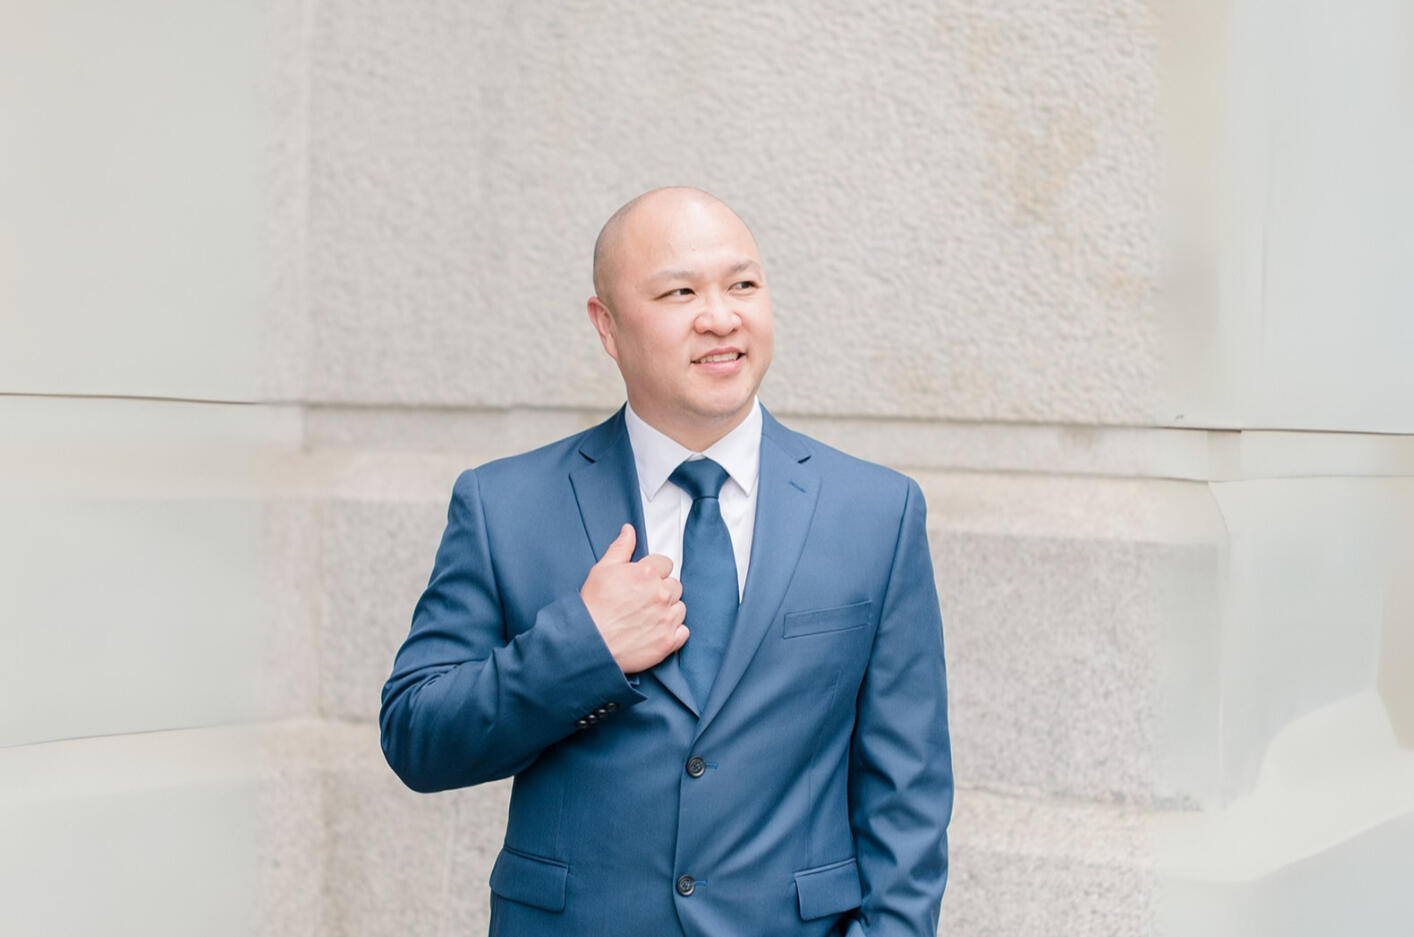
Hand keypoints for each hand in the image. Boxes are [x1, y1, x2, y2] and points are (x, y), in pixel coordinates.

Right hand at [580, 524, 688, 673]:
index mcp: (647, 573)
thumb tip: (629, 531)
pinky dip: (674, 632)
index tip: (644, 580)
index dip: (654, 571)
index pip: (666, 563)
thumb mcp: (602, 569)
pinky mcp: (667, 641)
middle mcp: (661, 594)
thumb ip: (621, 547)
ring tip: (648, 616)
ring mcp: (666, 619)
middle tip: (643, 600)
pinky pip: (683, 632)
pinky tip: (657, 631)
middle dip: (662, 589)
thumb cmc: (593, 607)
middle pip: (675, 585)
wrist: (588, 642)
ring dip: (669, 610)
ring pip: (680, 607)